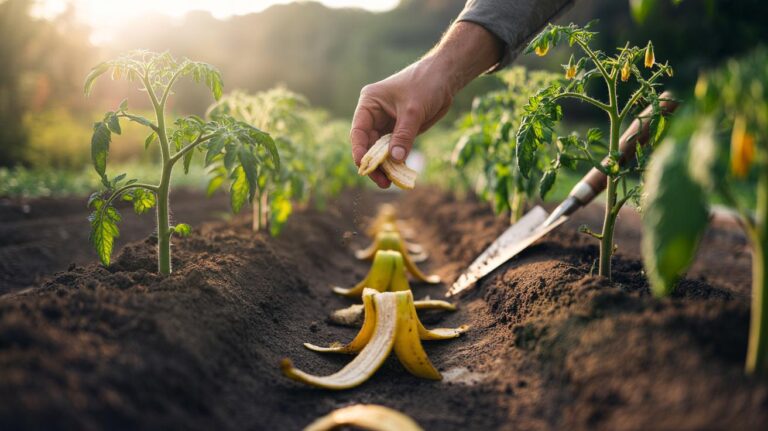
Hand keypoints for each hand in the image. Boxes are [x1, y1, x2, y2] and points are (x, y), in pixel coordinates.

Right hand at [350, 59, 453, 187]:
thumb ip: (403, 135)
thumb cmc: (425, 85)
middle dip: (374, 164)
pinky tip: (399, 174)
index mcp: (369, 104)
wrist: (445, 78)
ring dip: (384, 166)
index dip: (360, 151)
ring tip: (390, 183)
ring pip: (380, 151)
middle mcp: (374, 115)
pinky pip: (394, 150)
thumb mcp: (413, 111)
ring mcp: (386, 124)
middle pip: (368, 145)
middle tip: (383, 182)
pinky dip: (396, 162)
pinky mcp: (399, 131)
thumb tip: (394, 159)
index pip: (359, 131)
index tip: (364, 167)